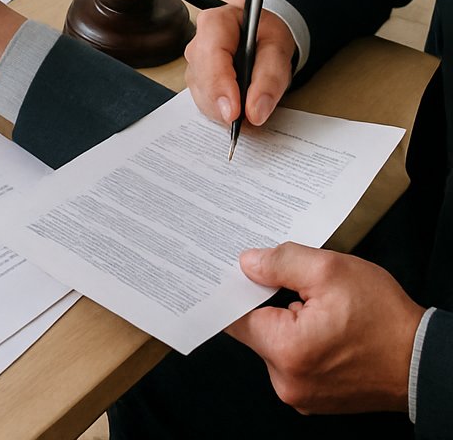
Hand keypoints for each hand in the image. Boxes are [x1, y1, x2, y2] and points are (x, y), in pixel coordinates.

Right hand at [185, 0, 294, 128]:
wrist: (260, 34)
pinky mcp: (196, 78)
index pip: (211, 53)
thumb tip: (255, 111)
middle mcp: (198, 39)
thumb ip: (270, 78)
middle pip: (203, 78)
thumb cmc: (266, 35)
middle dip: (224, 104)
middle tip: (250, 119)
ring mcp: (194, 61)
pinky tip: (238, 107)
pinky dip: (222, 111)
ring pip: (201, 94)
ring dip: (224, 110)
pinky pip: (203, 101)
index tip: (235, 113)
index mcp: (217, 21)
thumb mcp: (279, 49)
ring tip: (250, 109)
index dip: (220, 85)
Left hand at [228, 242, 421, 413]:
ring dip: (287, 321)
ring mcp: (301, 394)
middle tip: (288, 279)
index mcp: (285, 350)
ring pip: (276, 345)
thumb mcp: (331, 270)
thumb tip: (248, 263)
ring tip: (316, 304)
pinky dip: (301, 340)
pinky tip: (324, 324)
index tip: (241, 269)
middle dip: (268, 302)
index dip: (237, 288)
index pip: (236, 316)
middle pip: (256, 330)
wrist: (422, 360)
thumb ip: (281, 262)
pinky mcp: (315, 396)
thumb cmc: (383, 317)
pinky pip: (293, 361)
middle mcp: (287, 381)